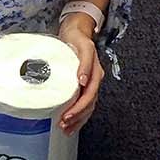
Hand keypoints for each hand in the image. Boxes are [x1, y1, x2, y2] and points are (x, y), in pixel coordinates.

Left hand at [58, 14, 101, 133]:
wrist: (76, 30)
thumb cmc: (78, 37)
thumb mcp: (82, 46)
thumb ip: (84, 62)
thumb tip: (82, 80)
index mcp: (95, 72)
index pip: (89, 94)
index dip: (79, 106)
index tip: (68, 114)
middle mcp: (94, 80)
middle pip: (89, 104)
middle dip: (77, 117)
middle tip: (63, 124)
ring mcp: (89, 83)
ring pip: (87, 107)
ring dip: (77, 120)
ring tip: (65, 128)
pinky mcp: (83, 85)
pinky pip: (83, 104)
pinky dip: (77, 115)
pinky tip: (69, 123)